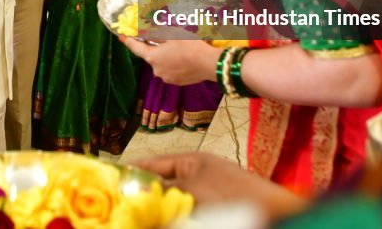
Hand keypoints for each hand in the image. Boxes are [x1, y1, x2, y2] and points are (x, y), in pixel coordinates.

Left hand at [121, 37, 219, 85]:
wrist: (210, 64)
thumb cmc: (190, 45)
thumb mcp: (173, 33)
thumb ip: (157, 32)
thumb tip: (146, 30)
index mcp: (153, 57)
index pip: (135, 48)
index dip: (128, 41)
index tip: (122, 36)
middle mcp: (156, 70)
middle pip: (151, 55)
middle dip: (155, 47)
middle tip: (164, 38)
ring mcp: (167, 78)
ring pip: (162, 63)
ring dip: (165, 56)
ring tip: (178, 48)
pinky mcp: (177, 82)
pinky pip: (171, 70)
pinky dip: (174, 64)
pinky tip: (184, 58)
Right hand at [133, 152, 305, 217]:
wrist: (274, 212)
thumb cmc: (235, 195)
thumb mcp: (193, 190)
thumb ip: (162, 190)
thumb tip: (132, 192)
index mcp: (190, 161)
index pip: (151, 163)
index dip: (129, 171)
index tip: (107, 181)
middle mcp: (195, 176)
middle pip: (158, 185)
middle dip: (139, 195)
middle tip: (117, 205)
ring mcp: (203, 195)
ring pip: (169, 203)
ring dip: (156, 210)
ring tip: (136, 216)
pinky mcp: (209, 212)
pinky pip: (183, 213)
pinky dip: (172, 216)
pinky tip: (160, 221)